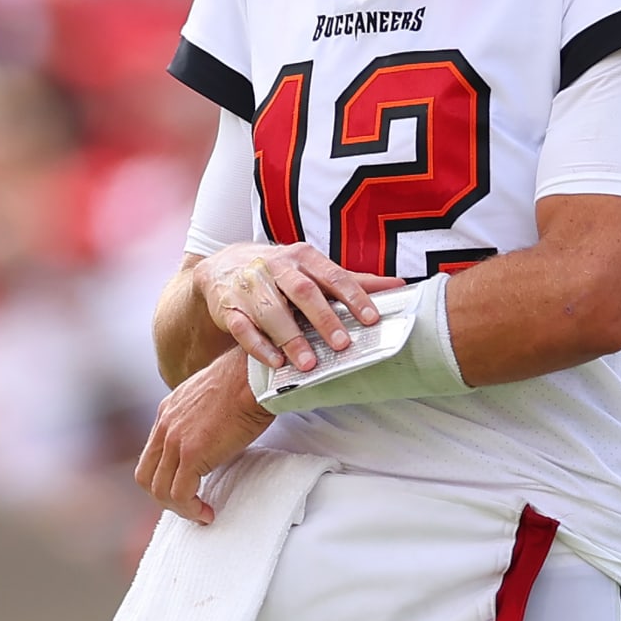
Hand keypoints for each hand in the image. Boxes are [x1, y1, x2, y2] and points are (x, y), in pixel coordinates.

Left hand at [135, 348, 275, 524]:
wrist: (255, 377)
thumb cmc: (245, 383)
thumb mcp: (210, 397)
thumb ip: (200, 417)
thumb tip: (212, 437)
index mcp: (168, 411)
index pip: (151, 454)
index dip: (164, 477)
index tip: (184, 487)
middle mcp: (165, 425)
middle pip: (146, 475)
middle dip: (165, 497)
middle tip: (188, 506)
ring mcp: (175, 440)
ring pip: (159, 489)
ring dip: (178, 508)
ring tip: (199, 512)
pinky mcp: (192, 453)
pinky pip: (180, 494)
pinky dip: (191, 510)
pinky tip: (207, 511)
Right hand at [193, 242, 403, 371]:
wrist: (222, 268)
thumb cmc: (279, 273)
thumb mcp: (313, 271)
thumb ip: (352, 281)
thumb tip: (398, 285)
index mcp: (303, 257)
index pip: (333, 275)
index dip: (354, 297)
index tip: (372, 319)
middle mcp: (276, 266)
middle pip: (303, 291)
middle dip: (324, 318)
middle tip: (342, 344)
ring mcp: (250, 285)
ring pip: (272, 311)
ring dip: (291, 338)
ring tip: (309, 364)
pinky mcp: (229, 307)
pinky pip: (242, 327)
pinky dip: (259, 346)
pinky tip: (276, 363)